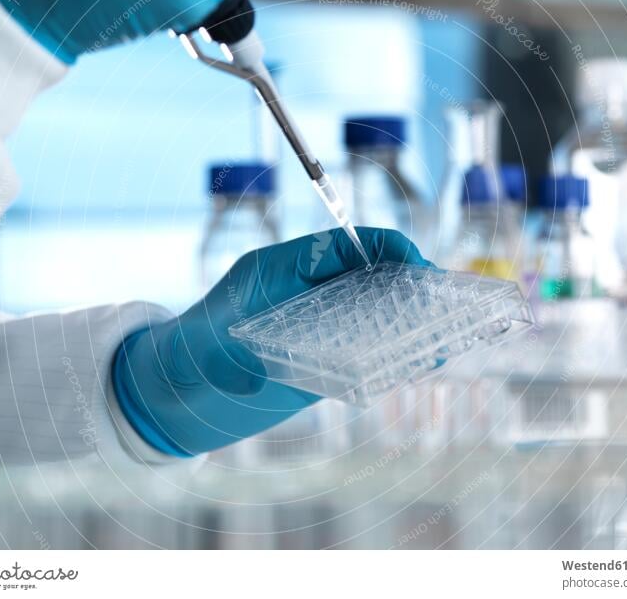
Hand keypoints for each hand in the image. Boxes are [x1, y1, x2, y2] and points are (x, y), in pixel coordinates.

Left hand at [112, 227, 431, 455]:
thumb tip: (250, 379)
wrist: (182, 381)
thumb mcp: (197, 353)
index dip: (380, 247)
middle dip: (406, 279)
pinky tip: (419, 362)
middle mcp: (306, 290)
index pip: (338, 245)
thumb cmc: (188, 354)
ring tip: (443, 337)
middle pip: (367, 271)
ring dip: (408, 316)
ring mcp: (318, 321)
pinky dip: (395, 350)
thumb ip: (222, 361)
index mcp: (280, 270)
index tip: (415, 262)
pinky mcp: (323, 353)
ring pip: (374, 306)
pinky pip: (367, 344)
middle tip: (443, 299)